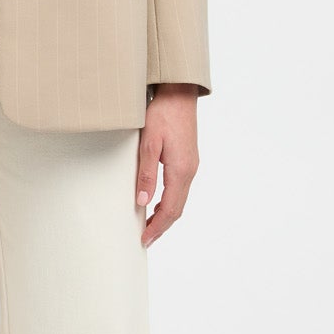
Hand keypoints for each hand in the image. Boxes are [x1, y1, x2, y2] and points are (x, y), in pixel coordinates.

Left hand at [136, 84, 200, 246]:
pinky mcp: (187, 159)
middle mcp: (190, 171)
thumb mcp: (149, 143)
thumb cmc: (163, 114)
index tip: (145, 240)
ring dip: (165, 214)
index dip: (158, 227)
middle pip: (177, 208)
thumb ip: (146, 174)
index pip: (170, 209)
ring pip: (180, 199)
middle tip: (146, 239)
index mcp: (181, 171)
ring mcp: (191, 165)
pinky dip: (169, 201)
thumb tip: (142, 202)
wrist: (179, 93)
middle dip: (162, 226)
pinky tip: (157, 202)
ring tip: (149, 225)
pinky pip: (180, 188)